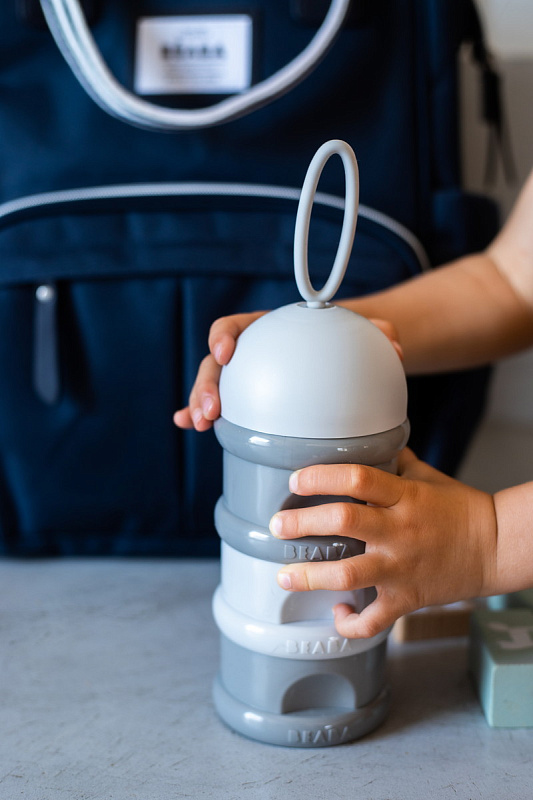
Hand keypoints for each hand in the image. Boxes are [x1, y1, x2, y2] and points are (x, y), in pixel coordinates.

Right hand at [173, 310, 401, 430]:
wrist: (344, 353)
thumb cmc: (348, 339)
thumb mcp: (363, 333)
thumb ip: (377, 333)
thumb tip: (394, 347)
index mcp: (268, 328)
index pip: (237, 325)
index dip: (224, 335)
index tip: (225, 351)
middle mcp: (250, 351)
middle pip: (216, 363)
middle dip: (205, 384)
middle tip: (209, 410)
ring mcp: (246, 376)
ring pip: (214, 387)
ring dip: (198, 404)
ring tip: (198, 425)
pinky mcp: (248, 399)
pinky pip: (223, 408)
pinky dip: (200, 414)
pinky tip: (188, 427)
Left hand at [270, 449, 497, 638]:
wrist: (495, 548)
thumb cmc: (460, 509)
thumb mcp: (427, 477)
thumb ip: (394, 462)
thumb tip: (368, 444)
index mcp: (404, 496)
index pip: (357, 478)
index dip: (321, 477)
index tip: (296, 481)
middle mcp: (399, 531)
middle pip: (343, 522)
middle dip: (301, 523)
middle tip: (277, 526)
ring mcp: (401, 567)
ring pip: (348, 574)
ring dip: (310, 576)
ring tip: (284, 575)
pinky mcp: (406, 598)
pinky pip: (373, 620)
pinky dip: (350, 622)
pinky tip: (336, 612)